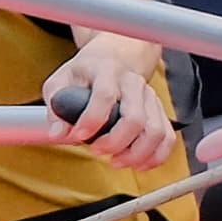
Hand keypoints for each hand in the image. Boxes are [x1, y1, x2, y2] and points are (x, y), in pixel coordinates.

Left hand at [49, 37, 176, 168]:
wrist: (114, 56)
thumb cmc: (86, 72)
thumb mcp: (61, 80)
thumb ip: (55, 107)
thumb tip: (57, 133)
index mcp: (106, 71)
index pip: (104, 95)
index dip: (91, 120)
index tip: (79, 136)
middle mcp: (132, 82)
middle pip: (135, 118)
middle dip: (115, 143)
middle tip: (97, 151)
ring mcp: (149, 96)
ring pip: (155, 131)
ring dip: (136, 154)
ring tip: (116, 162)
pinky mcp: (159, 110)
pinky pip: (166, 137)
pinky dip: (155, 156)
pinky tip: (138, 164)